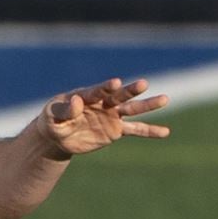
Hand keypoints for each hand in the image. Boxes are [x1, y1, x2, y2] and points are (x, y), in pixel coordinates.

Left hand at [36, 78, 169, 155]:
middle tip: (143, 83)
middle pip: (119, 96)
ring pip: (132, 109)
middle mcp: (102, 103)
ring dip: (147, 105)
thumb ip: (64, 109)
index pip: (98, 90)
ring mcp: (111, 116)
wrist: (58, 136)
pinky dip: (150, 131)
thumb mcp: (52, 115)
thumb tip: (76, 101)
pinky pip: (135, 130)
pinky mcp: (116, 130)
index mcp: (86, 96)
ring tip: (165, 99)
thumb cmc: (52, 120)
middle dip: (130, 90)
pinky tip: (165, 132)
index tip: (115, 82)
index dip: (106, 87)